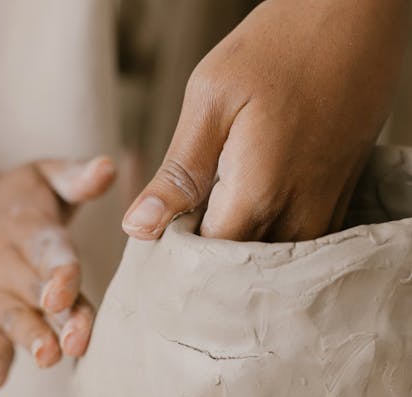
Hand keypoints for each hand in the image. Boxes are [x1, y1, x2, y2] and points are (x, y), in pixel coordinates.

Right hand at [0, 156, 114, 390]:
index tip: (63, 295)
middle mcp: (8, 264)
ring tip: (47, 358)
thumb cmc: (21, 199)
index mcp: (28, 229)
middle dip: (54, 319)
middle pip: (34, 294)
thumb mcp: (45, 176)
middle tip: (73, 341)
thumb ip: (77, 177)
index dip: (58, 274)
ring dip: (29, 340)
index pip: (46, 252)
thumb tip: (107, 167)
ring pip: (14, 320)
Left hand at [122, 0, 407, 241]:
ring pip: (269, 263)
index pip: (207, 266)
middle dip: (207, 261)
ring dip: (239, 249)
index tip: (160, 240)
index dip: (178, 260)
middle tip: (186, 227)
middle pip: (240, 273)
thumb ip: (178, 174)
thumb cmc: (280, 48)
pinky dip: (269, 234)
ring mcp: (323, 215)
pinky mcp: (337, 203)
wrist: (357, 20)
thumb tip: (139, 228)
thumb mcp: (211, 100)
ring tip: (219, 213)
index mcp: (257, 198)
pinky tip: (254, 204)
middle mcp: (296, 219)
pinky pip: (295, 244)